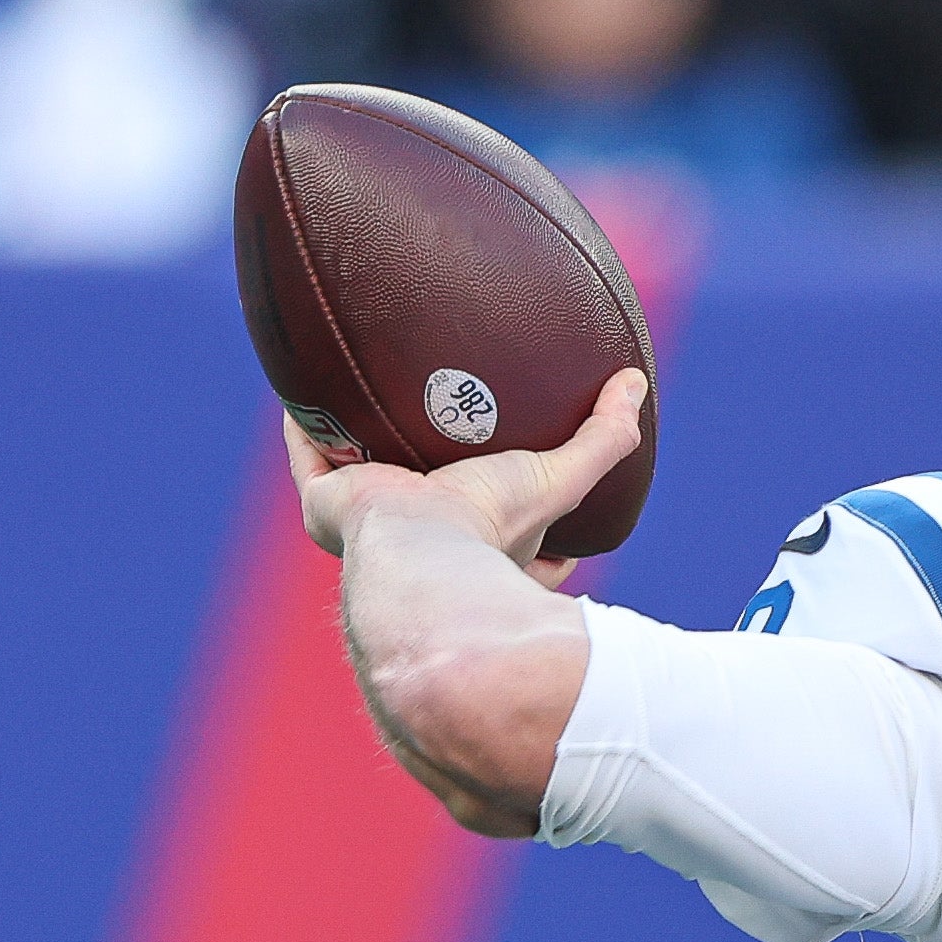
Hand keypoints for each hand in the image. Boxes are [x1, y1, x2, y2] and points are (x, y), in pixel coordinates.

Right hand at [287, 370, 646, 592]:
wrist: (419, 556)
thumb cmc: (493, 527)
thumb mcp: (560, 479)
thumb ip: (605, 439)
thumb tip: (636, 385)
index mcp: (484, 551)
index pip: (506, 533)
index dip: (513, 500)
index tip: (520, 470)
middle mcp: (426, 543)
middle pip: (428, 498)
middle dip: (427, 459)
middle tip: (434, 411)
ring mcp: (372, 529)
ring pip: (364, 475)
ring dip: (363, 437)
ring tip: (368, 387)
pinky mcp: (327, 507)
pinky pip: (309, 457)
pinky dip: (305, 424)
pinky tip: (307, 385)